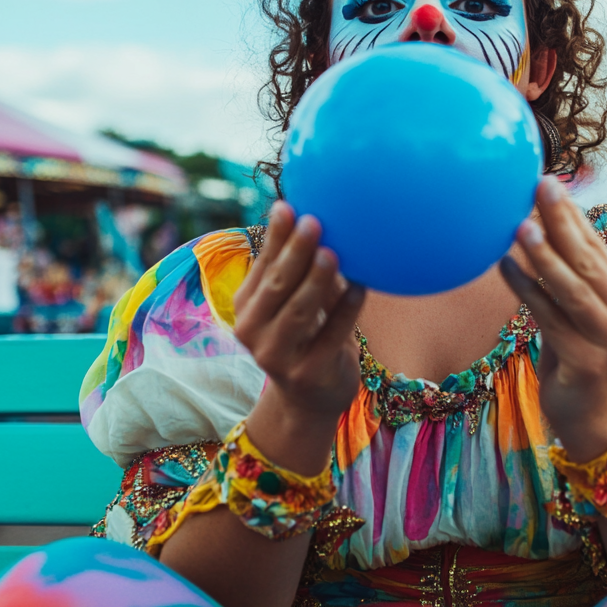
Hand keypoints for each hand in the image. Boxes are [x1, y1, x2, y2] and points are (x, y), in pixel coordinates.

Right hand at [234, 201, 365, 471]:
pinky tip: (360, 286)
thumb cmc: (307, 338)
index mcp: (246, 308)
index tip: (288, 206)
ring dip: (317, 281)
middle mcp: (254, 332)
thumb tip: (322, 222)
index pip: (261, 266)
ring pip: (299, 312)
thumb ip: (303, 272)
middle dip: (294, 252)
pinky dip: (347, 310)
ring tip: (332, 253)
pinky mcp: (309, 373)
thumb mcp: (295, 305)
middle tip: (313, 221)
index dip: (275, 237)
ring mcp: (279, 356)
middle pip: (276, 286)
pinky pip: (332, 335)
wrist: (310, 400)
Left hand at [500, 177, 606, 460]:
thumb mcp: (573, 309)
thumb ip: (567, 273)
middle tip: (539, 187)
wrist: (585, 414)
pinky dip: (528, 292)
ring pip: (573, 289)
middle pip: (589, 261)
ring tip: (519, 227)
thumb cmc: (574, 354)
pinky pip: (551, 320)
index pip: (597, 246)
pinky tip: (505, 268)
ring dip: (545, 256)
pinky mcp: (588, 362)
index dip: (573, 215)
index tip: (548, 182)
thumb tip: (537, 221)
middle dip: (562, 223)